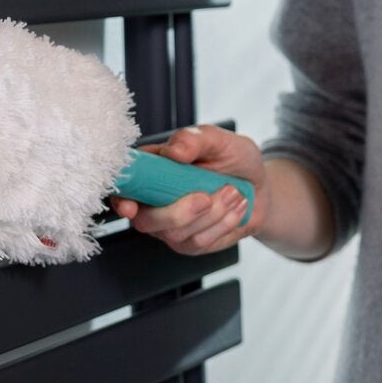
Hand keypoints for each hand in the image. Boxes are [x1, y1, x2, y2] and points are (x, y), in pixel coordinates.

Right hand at [110, 124, 267, 256]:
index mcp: (153, 170)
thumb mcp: (220, 140)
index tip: (131, 205)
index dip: (122, 199)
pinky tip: (235, 208)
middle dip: (178, 212)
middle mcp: (155, 201)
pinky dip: (223, 224)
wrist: (260, 187)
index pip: (125, 187)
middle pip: (145, 220)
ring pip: (175, 233)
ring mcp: (171, 225)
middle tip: (207, 196)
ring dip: (211, 214)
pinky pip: (198, 242)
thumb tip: (173, 149)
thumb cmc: (234, 160)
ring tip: (232, 193)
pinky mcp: (190, 243)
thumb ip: (195, 139)